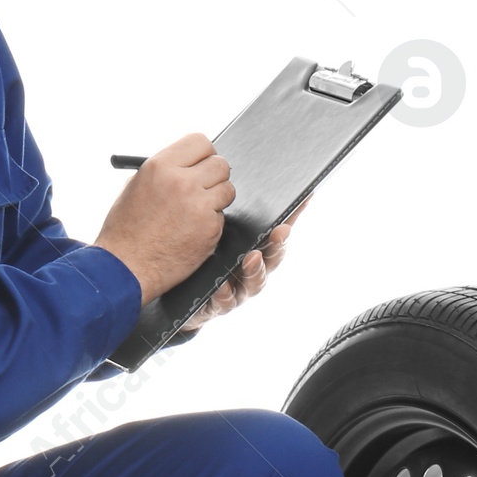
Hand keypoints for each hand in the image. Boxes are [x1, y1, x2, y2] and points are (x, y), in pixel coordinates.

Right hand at [93, 132, 233, 304]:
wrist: (125, 267)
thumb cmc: (125, 230)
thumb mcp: (135, 186)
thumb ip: (165, 171)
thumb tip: (189, 164)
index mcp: (160, 166)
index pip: (200, 142)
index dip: (203, 153)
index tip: (202, 162)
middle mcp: (182, 182)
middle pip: (220, 164)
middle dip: (214, 175)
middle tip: (204, 186)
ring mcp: (199, 206)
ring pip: (227, 190)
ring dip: (216, 199)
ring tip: (194, 212)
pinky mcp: (210, 229)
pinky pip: (222, 217)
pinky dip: (210, 224)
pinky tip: (190, 232)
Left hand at [174, 193, 311, 335]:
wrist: (175, 292)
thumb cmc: (198, 255)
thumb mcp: (212, 229)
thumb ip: (225, 207)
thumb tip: (236, 170)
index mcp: (252, 248)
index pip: (276, 231)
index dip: (291, 217)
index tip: (301, 200)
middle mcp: (249, 270)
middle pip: (272, 259)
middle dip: (278, 245)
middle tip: (279, 231)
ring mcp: (236, 290)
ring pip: (255, 283)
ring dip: (257, 271)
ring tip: (252, 258)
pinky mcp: (215, 306)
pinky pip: (223, 302)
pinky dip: (224, 295)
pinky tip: (220, 286)